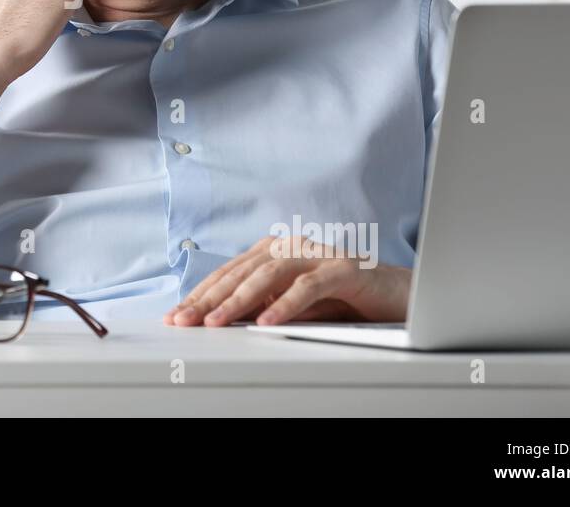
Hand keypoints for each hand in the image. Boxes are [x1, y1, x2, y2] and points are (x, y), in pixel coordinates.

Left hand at [162, 235, 411, 326]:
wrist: (395, 295)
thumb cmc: (340, 300)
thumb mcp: (289, 308)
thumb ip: (259, 309)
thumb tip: (217, 321)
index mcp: (272, 252)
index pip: (228, 274)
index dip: (199, 294)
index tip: (174, 316)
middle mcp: (289, 246)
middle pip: (240, 272)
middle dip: (207, 298)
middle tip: (183, 321)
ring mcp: (315, 254)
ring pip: (268, 275)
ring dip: (238, 301)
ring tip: (215, 322)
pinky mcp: (342, 267)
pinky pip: (308, 286)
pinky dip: (286, 305)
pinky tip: (267, 322)